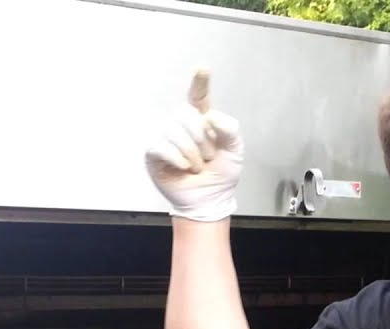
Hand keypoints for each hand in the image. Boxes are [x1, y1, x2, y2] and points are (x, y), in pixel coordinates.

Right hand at [145, 69, 243, 221]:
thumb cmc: (222, 174)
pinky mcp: (154, 154)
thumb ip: (230, 130)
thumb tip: (211, 116)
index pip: (198, 97)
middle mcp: (182, 126)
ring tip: (197, 166)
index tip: (202, 68)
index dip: (199, 82)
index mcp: (202, 121)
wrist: (210, 199)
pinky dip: (176, 157)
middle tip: (208, 157)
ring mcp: (166, 138)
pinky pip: (161, 146)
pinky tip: (184, 167)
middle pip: (185, 114)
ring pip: (173, 131)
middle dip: (201, 138)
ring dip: (191, 153)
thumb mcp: (235, 151)